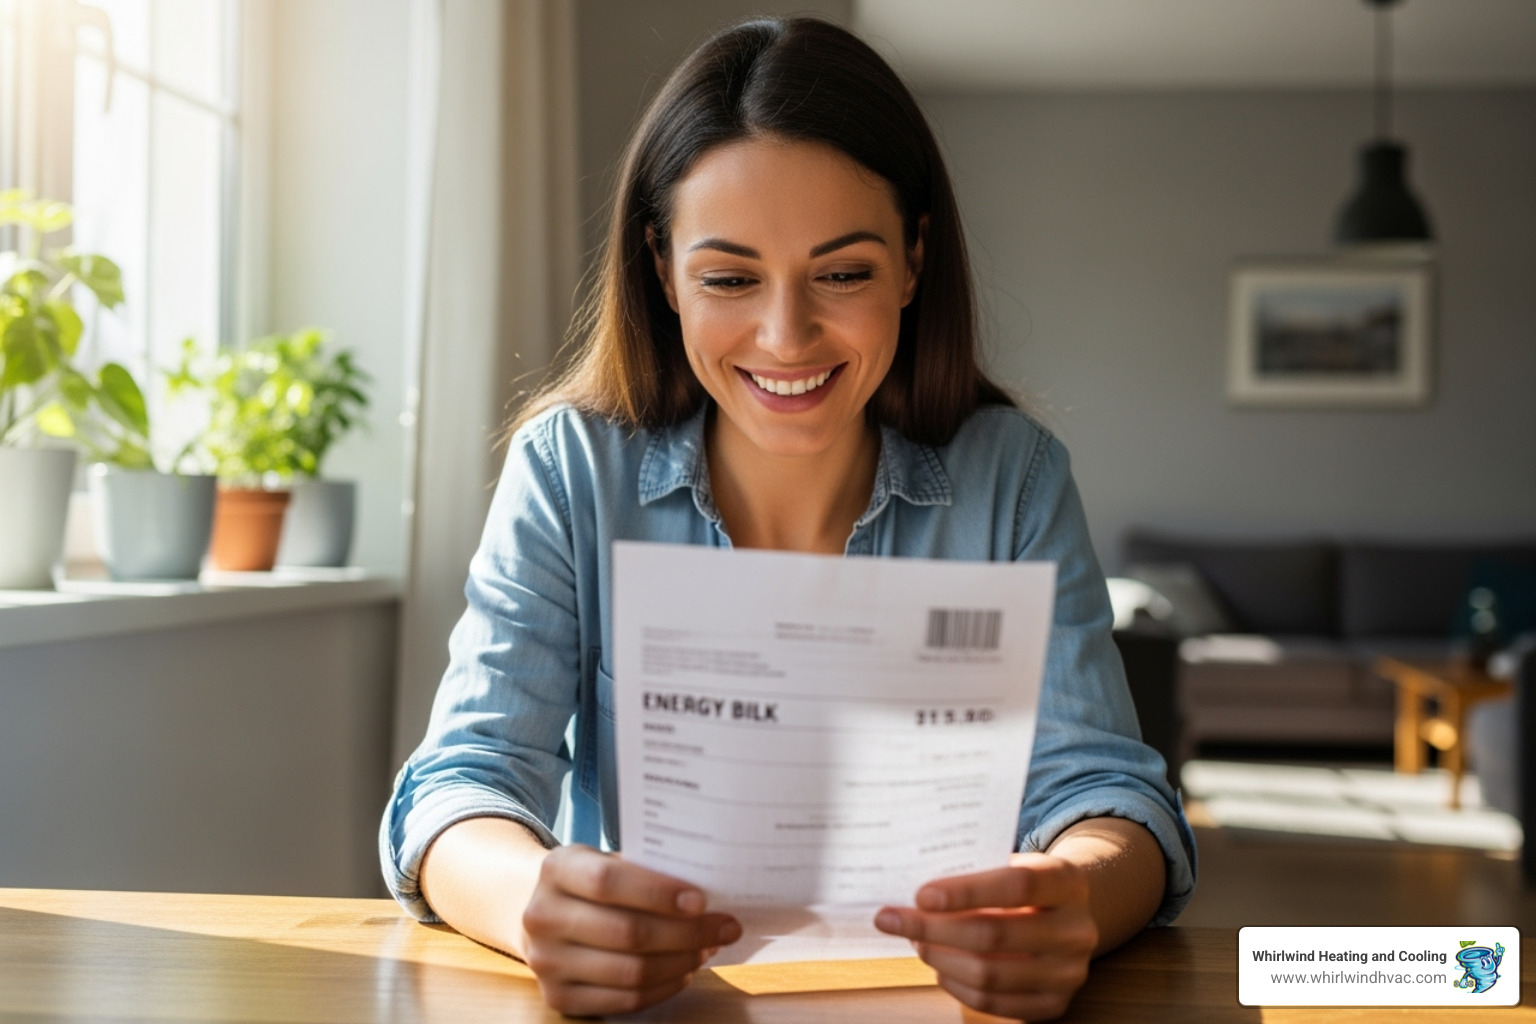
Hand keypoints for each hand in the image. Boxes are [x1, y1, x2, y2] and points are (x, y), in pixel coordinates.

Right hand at [520, 844, 740, 1015]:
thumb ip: (646, 869)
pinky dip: (664, 987)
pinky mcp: (559, 997)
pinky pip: (626, 1000)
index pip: (607, 881)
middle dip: (686, 933)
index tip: (701, 900)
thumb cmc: (592, 883)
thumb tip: (708, 891)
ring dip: (681, 962)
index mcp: (556, 870)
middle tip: (724, 927)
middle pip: (626, 932)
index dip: (658, 892)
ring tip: (707, 947)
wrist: (544, 914)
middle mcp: (543, 916)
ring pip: (631, 971)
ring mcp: (546, 962)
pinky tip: (684, 970)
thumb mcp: (605, 859)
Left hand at [874, 853, 1096, 1020]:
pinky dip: (956, 985)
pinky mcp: (1055, 1003)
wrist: (1070, 914)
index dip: (965, 892)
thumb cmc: (1026, 884)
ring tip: (915, 940)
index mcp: (1067, 882)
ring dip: (939, 957)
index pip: (1017, 886)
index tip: (921, 895)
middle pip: (994, 934)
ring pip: (989, 973)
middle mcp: (1076, 930)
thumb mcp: (1013, 862)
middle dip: (933, 928)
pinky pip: (993, 1001)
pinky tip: (938, 966)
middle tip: (894, 919)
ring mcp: (1069, 972)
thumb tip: (912, 889)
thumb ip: (974, 870)